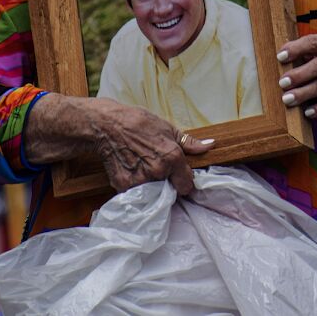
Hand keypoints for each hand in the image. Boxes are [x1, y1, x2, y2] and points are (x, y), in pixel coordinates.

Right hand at [25, 94, 212, 194]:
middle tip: (156, 166)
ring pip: (153, 193)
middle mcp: (157, 172)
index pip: (188, 185)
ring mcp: (140, 181)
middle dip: (167, 182)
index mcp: (172, 157)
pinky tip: (131, 169)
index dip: (184, 180)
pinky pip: (136, 193)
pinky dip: (135, 186)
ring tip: (142, 166)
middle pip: (170, 190)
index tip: (178, 175)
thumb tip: (210, 145)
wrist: (106, 126)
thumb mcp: (166, 127)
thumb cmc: (137, 123)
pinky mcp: (124, 186)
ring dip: (151, 185)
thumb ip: (189, 142)